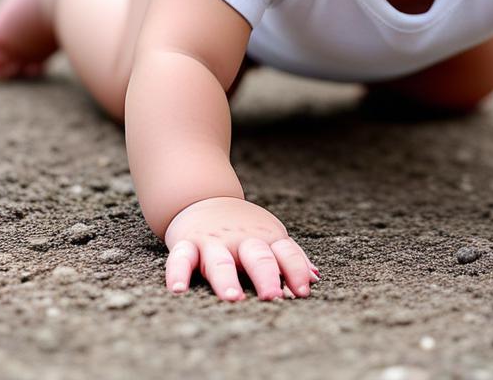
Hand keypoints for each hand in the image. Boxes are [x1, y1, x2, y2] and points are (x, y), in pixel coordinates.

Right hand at [163, 196, 319, 301]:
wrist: (201, 195)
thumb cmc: (242, 227)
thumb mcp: (269, 236)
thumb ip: (290, 258)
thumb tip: (315, 278)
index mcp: (266, 238)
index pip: (287, 253)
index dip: (296, 270)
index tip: (303, 292)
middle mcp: (241, 240)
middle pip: (258, 257)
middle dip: (266, 276)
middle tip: (273, 297)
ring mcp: (214, 242)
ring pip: (220, 261)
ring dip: (227, 279)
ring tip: (233, 298)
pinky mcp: (187, 243)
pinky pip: (181, 258)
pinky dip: (178, 273)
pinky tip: (178, 290)